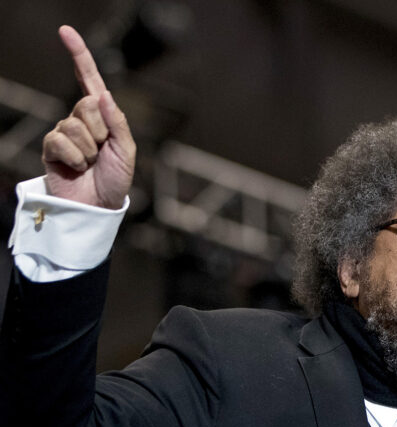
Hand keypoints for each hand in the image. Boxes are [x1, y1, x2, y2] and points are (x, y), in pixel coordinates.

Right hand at [42, 25, 135, 208]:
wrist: (99, 206)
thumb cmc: (116, 179)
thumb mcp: (126, 151)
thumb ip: (118, 123)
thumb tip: (104, 96)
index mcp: (103, 116)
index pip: (89, 80)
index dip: (79, 55)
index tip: (65, 31)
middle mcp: (82, 119)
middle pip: (87, 105)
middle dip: (100, 130)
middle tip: (102, 151)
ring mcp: (65, 133)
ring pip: (74, 126)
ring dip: (88, 150)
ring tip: (90, 164)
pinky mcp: (51, 148)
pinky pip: (60, 140)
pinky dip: (74, 158)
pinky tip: (77, 168)